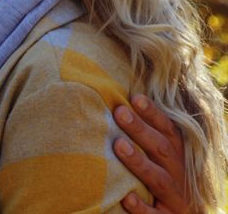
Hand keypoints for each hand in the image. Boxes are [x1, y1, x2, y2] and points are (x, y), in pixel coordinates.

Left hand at [113, 94, 189, 212]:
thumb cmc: (168, 181)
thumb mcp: (165, 160)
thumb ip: (150, 138)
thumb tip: (121, 106)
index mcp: (180, 158)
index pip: (170, 132)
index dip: (154, 114)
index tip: (135, 97)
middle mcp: (180, 176)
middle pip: (162, 150)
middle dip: (141, 130)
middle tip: (120, 112)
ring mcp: (175, 199)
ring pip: (159, 179)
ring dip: (139, 162)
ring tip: (119, 145)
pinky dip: (142, 207)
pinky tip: (126, 198)